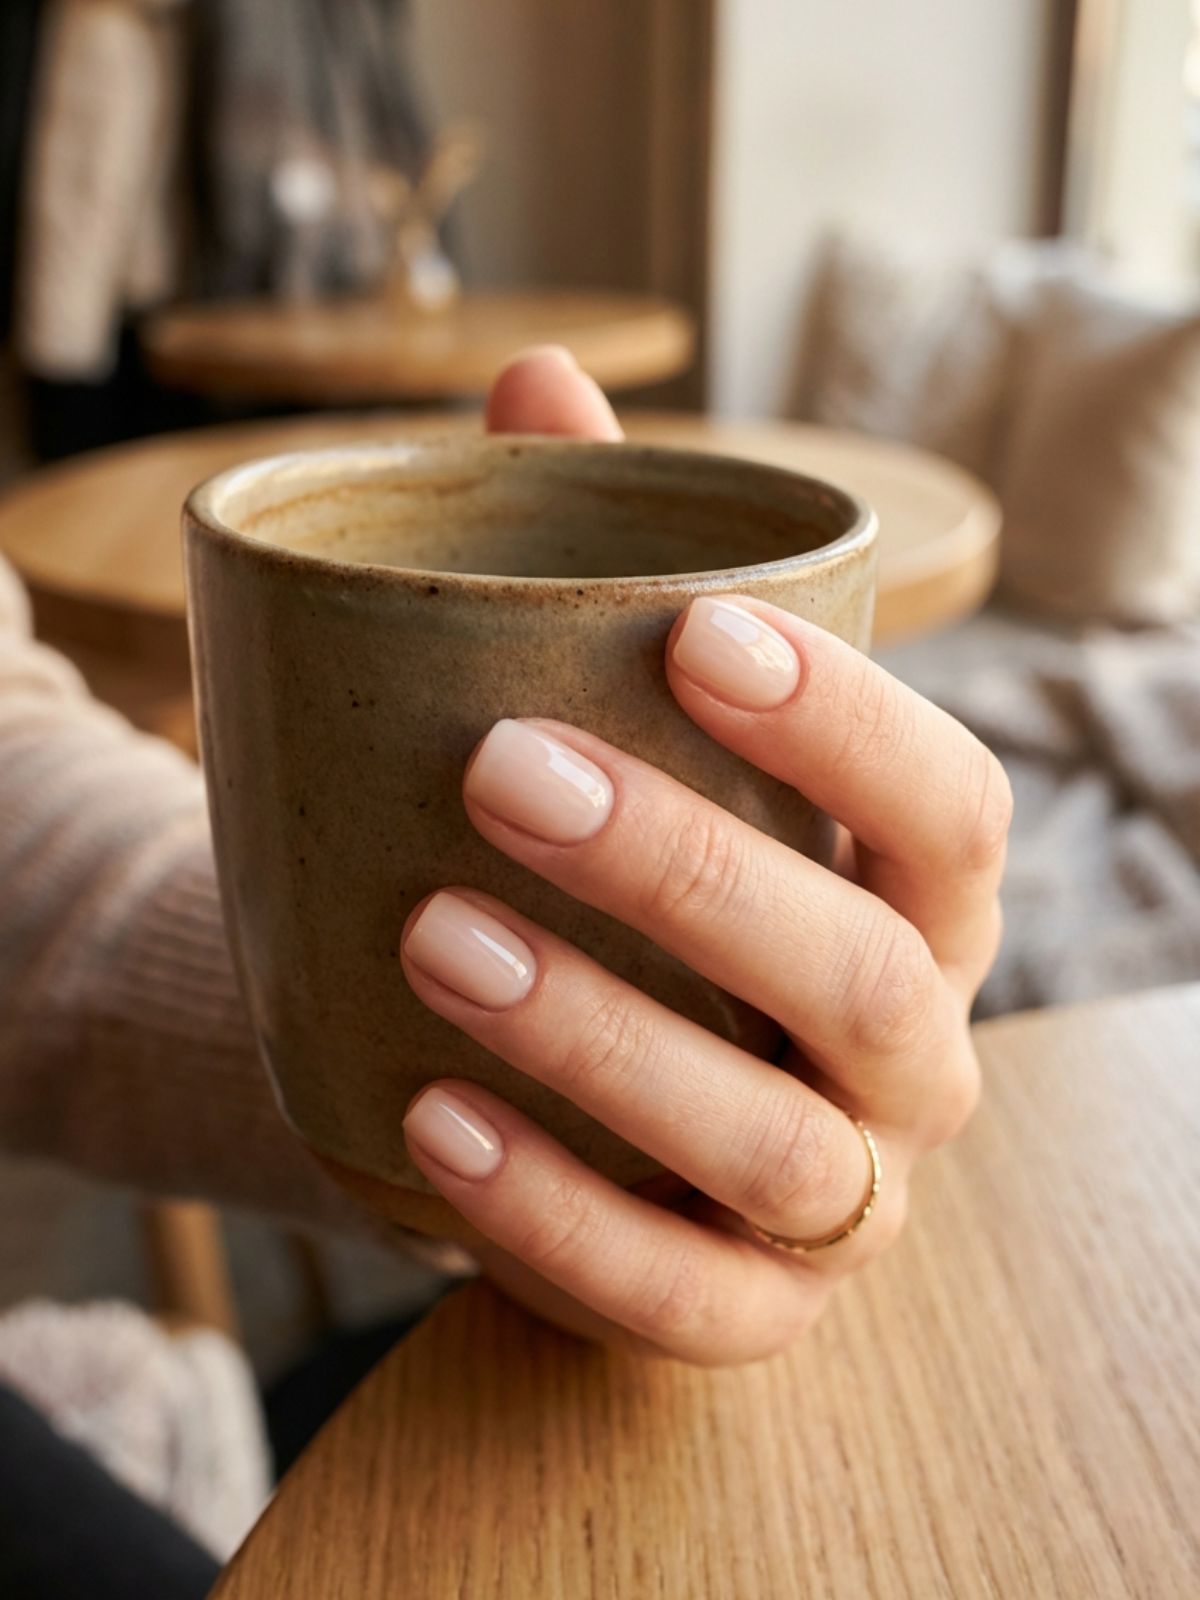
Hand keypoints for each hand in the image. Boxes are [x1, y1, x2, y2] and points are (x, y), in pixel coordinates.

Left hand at [399, 347, 1009, 1364]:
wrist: (592, 1085)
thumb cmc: (636, 885)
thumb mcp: (634, 739)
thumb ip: (595, 570)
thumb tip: (534, 384)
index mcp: (922, 902)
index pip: (953, 813)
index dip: (852, 725)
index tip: (695, 631)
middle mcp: (913, 1055)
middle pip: (865, 978)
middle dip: (693, 870)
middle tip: (499, 770)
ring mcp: (841, 1201)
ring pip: (769, 1147)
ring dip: (602, 1041)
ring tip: (430, 934)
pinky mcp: (743, 1311)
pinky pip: (676, 1298)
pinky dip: (551, 1219)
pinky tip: (426, 1121)